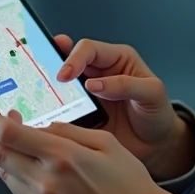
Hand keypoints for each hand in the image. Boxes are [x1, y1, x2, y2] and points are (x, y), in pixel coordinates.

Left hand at [0, 107, 194, 193]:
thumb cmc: (130, 185)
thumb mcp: (105, 142)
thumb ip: (67, 131)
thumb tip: (40, 127)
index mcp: (63, 157)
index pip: (10, 134)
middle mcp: (47, 184)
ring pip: (6, 177)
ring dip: (2, 158)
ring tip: (11, 146)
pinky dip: (17, 180)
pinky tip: (29, 172)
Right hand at [54, 35, 194, 179]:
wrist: (157, 144)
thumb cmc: (157, 112)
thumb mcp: (151, 94)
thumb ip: (126, 85)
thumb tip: (93, 84)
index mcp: (116, 59)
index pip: (88, 49)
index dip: (74, 58)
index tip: (65, 75)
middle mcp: (98, 73)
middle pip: (68, 62)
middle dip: (52, 67)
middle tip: (43, 80)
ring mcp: (87, 95)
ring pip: (60, 85)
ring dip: (48, 89)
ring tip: (37, 96)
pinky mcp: (81, 115)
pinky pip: (61, 109)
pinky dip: (52, 112)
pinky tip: (44, 117)